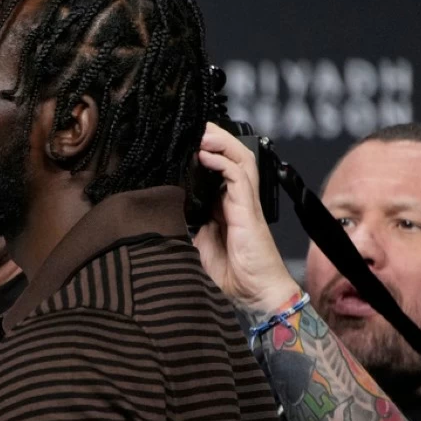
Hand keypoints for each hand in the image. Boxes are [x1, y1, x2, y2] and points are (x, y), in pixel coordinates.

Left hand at [192, 122, 301, 316]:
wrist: (255, 294)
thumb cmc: (231, 274)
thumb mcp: (197, 244)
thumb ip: (186, 223)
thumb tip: (165, 209)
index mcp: (225, 205)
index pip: (218, 168)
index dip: (206, 151)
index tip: (184, 140)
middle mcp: (238, 199)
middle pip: (232, 157)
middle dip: (215, 138)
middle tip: (195, 125)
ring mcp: (245, 203)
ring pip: (239, 160)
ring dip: (220, 143)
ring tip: (202, 131)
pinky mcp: (249, 210)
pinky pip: (238, 177)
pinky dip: (223, 162)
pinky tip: (205, 155)